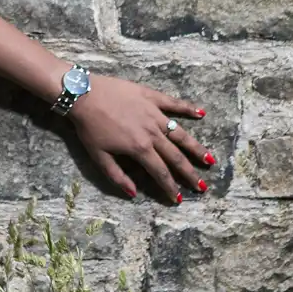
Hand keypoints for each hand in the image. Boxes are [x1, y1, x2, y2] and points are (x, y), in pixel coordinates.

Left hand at [67, 72, 213, 202]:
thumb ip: (117, 175)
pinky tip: (202, 113)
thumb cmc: (89, 126)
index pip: (160, 172)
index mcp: (139, 148)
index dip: (170, 187)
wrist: (82, 94)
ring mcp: (154, 114)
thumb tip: (134, 193)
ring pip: (181, 133)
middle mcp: (152, 133)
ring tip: (210, 159)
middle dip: (190, 173)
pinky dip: (188, 108)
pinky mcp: (151, 97)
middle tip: (202, 186)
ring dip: (196, 148)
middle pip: (176, 157)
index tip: (178, 198)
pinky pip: (173, 103)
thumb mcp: (98, 155)